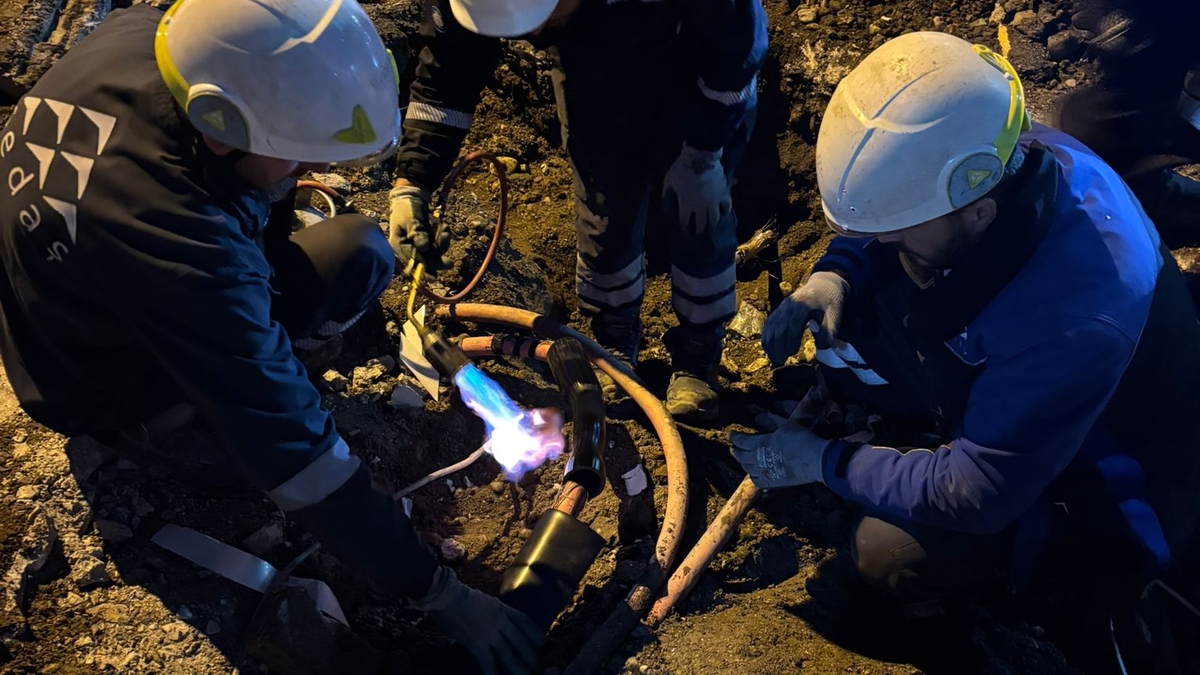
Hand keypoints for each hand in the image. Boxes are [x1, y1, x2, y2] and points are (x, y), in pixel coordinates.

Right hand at [388, 182, 449, 271]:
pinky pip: (441, 244)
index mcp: (399, 245)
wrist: (413, 199)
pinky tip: (443, 226)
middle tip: (449, 263)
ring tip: (444, 230)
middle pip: (424, 262)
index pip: (410, 261)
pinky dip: (443, 235)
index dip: (421, 270)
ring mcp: (422, 246)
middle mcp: (410, 249)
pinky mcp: (431, 241)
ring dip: (442, 244)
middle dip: (437, 262)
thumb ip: (416, 232)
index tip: (432, 278)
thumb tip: (423, 247)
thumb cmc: (407, 209)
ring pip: (435, 253)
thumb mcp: (409, 218)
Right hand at [409, 566, 542, 674]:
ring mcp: (489, 633)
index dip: (533, 632)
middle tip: (536, 664)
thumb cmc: (458, 594)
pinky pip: (487, 661)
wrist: (446, 595)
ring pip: (508, 652)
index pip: (522, 620)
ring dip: (517, 665)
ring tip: (526, 674)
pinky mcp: (476, 643)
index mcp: (500, 607)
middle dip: (528, 653)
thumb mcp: (482, 599)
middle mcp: (499, 621)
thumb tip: (493, 617)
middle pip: (519, 639)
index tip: (540, 641)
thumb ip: (490, 609)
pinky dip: (492, 672)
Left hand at [663, 144, 730, 233]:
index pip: (685, 221)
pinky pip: (727, 206)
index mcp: (686, 204)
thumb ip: (667, 194)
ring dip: (712, 224)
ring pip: (714, 219)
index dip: (684, 226)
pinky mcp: (723, 194)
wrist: (700, 158)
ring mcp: (713, 202)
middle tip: (698, 232)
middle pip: (701, 223)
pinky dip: (725, 211)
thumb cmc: (681, 169)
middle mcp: (700, 207)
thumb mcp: (669, 181)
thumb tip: (665, 205)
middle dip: (698, 229)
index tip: (684, 230)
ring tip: (711, 226)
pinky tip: (724, 213)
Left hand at [729, 410, 831, 488]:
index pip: (739, 440)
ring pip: (746, 468)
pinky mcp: (771, 482)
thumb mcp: (786, 425)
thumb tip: (759, 416)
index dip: (733, 437)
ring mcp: (763, 472)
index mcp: (758, 443)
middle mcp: (756, 459)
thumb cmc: (800, 439)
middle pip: (739, 455)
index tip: (730, 434)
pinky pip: (756, 480)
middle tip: (733, 447)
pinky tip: (754, 473)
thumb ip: (771, 420)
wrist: (814, 460)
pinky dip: (752, 475)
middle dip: (735, 450)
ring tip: (743, 458)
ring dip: (742, 462)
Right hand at [761, 271, 849, 364]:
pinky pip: (769, 324)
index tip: (793, 353)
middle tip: (782, 361)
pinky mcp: (779, 310)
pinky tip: (768, 349)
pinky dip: (766, 337)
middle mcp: (790, 304)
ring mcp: (782, 306)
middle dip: (779, 345)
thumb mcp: (835, 316)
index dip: (791, 339)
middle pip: (779, 326)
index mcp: (804, 304)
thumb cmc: (830, 303)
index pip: (794, 324)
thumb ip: (828, 332)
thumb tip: (820, 347)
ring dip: (770, 343)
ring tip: (775, 359)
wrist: (824, 286)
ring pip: (771, 326)